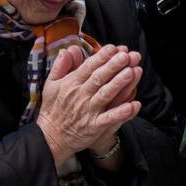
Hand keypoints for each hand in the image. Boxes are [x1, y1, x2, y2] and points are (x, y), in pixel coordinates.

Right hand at [35, 45, 142, 165]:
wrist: (51, 137)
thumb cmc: (53, 108)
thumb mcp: (51, 84)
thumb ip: (61, 66)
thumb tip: (69, 49)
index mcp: (71, 84)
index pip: (88, 67)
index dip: (101, 57)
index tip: (113, 48)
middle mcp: (80, 96)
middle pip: (99, 78)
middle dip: (113, 66)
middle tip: (126, 55)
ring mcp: (88, 111)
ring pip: (106, 95)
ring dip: (119, 84)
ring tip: (132, 72)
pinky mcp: (95, 127)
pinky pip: (110, 118)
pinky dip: (121, 112)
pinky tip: (134, 105)